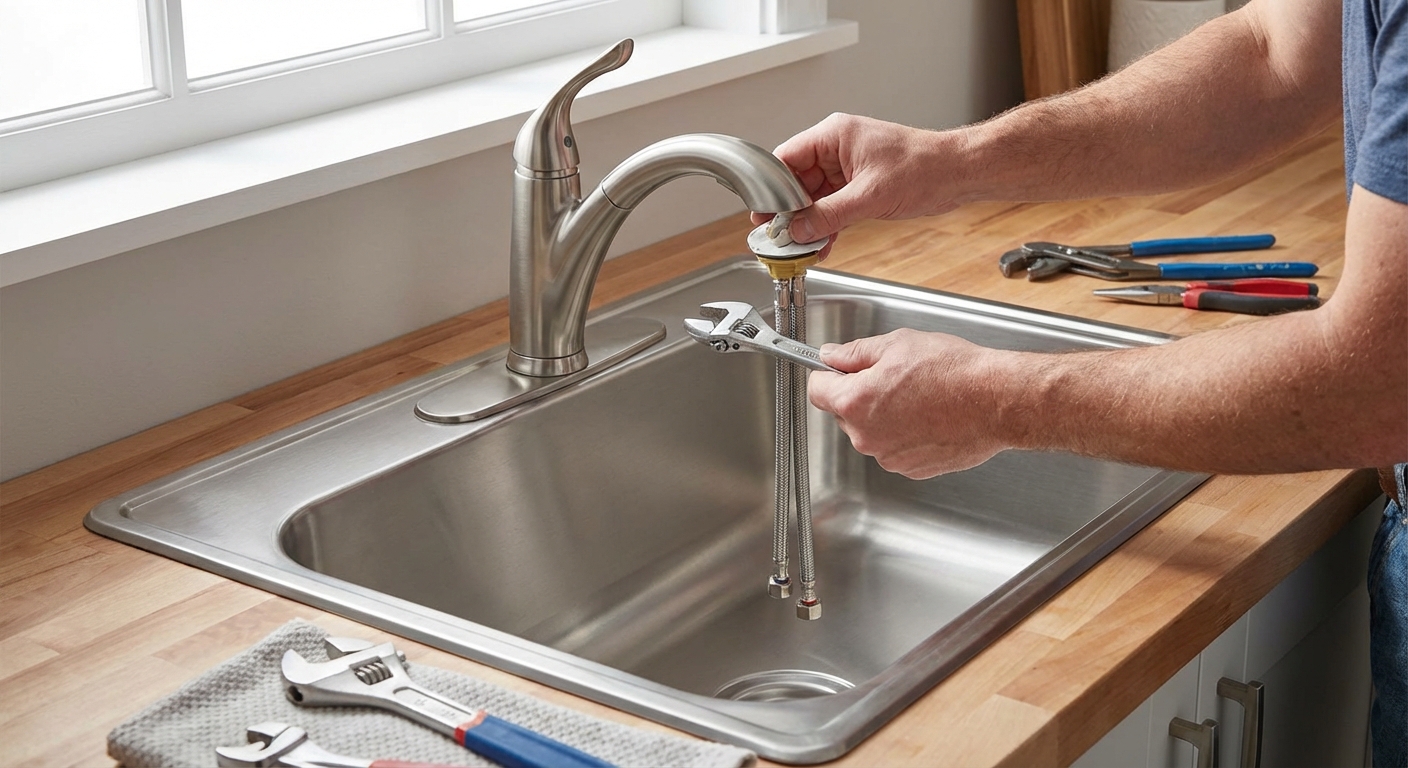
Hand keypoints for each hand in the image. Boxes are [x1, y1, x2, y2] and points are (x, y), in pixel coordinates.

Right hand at [751, 113, 964, 242]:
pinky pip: (832, 207)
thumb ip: (828, 215)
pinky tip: (821, 246)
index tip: (762, 214)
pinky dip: (826, 226)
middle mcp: (836, 150)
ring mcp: (847, 169)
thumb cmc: (923, 168)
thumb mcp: (869, 196)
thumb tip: (798, 230)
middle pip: (796, 182)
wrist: (958, 174)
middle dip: (788, 212)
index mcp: (834, 136)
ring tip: (798, 248)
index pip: (786, 159)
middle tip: (777, 237)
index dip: (771, 189)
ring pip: (814, 199)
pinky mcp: (859, 187)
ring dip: (808, 224)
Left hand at [807, 329, 1011, 478]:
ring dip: (885, 416)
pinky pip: (896, 448)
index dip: (828, 374)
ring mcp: (888, 457)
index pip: (817, 389)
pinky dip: (906, 434)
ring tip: (919, 397)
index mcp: (855, 402)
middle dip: (860, 395)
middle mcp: (866, 436)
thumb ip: (855, 353)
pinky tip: (930, 416)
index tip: (837, 369)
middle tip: (894, 377)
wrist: (995, 401)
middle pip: (844, 413)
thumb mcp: (897, 345)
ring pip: (872, 432)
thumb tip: (831, 356)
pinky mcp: (911, 469)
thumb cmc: (953, 372)